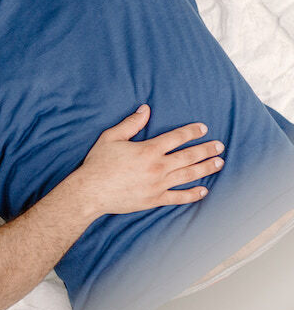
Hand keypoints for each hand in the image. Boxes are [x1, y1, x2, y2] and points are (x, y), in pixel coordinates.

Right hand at [72, 104, 223, 216]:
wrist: (90, 191)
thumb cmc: (98, 164)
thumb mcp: (110, 138)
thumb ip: (130, 124)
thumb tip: (145, 110)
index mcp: (148, 150)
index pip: (176, 138)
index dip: (192, 131)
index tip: (203, 128)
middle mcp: (157, 167)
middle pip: (188, 156)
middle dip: (206, 149)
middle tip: (219, 146)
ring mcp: (158, 185)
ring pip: (188, 175)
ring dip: (205, 168)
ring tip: (218, 163)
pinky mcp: (154, 199)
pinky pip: (178, 197)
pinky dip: (192, 195)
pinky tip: (203, 191)